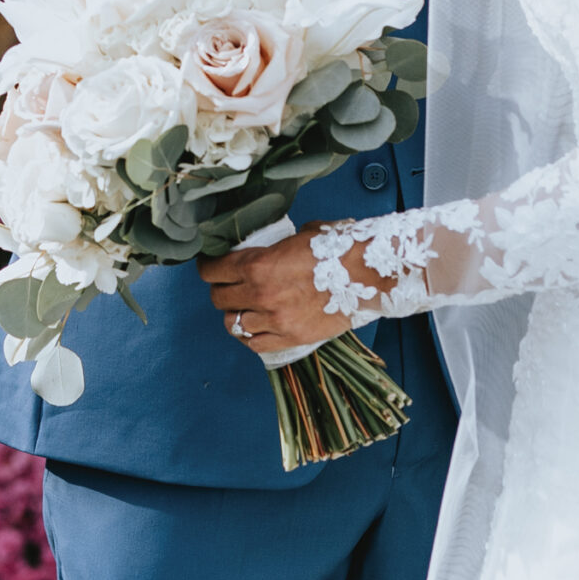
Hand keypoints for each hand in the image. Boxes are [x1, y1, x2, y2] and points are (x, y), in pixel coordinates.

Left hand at [199, 224, 361, 353]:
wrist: (370, 273)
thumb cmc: (339, 248)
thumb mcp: (299, 235)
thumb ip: (274, 247)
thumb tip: (266, 248)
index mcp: (258, 264)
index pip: (213, 271)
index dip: (208, 268)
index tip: (211, 267)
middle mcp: (261, 295)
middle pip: (219, 299)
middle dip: (221, 290)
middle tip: (229, 285)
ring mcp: (276, 319)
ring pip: (233, 325)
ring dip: (235, 314)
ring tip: (244, 308)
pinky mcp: (291, 337)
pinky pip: (255, 344)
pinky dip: (251, 336)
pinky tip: (256, 327)